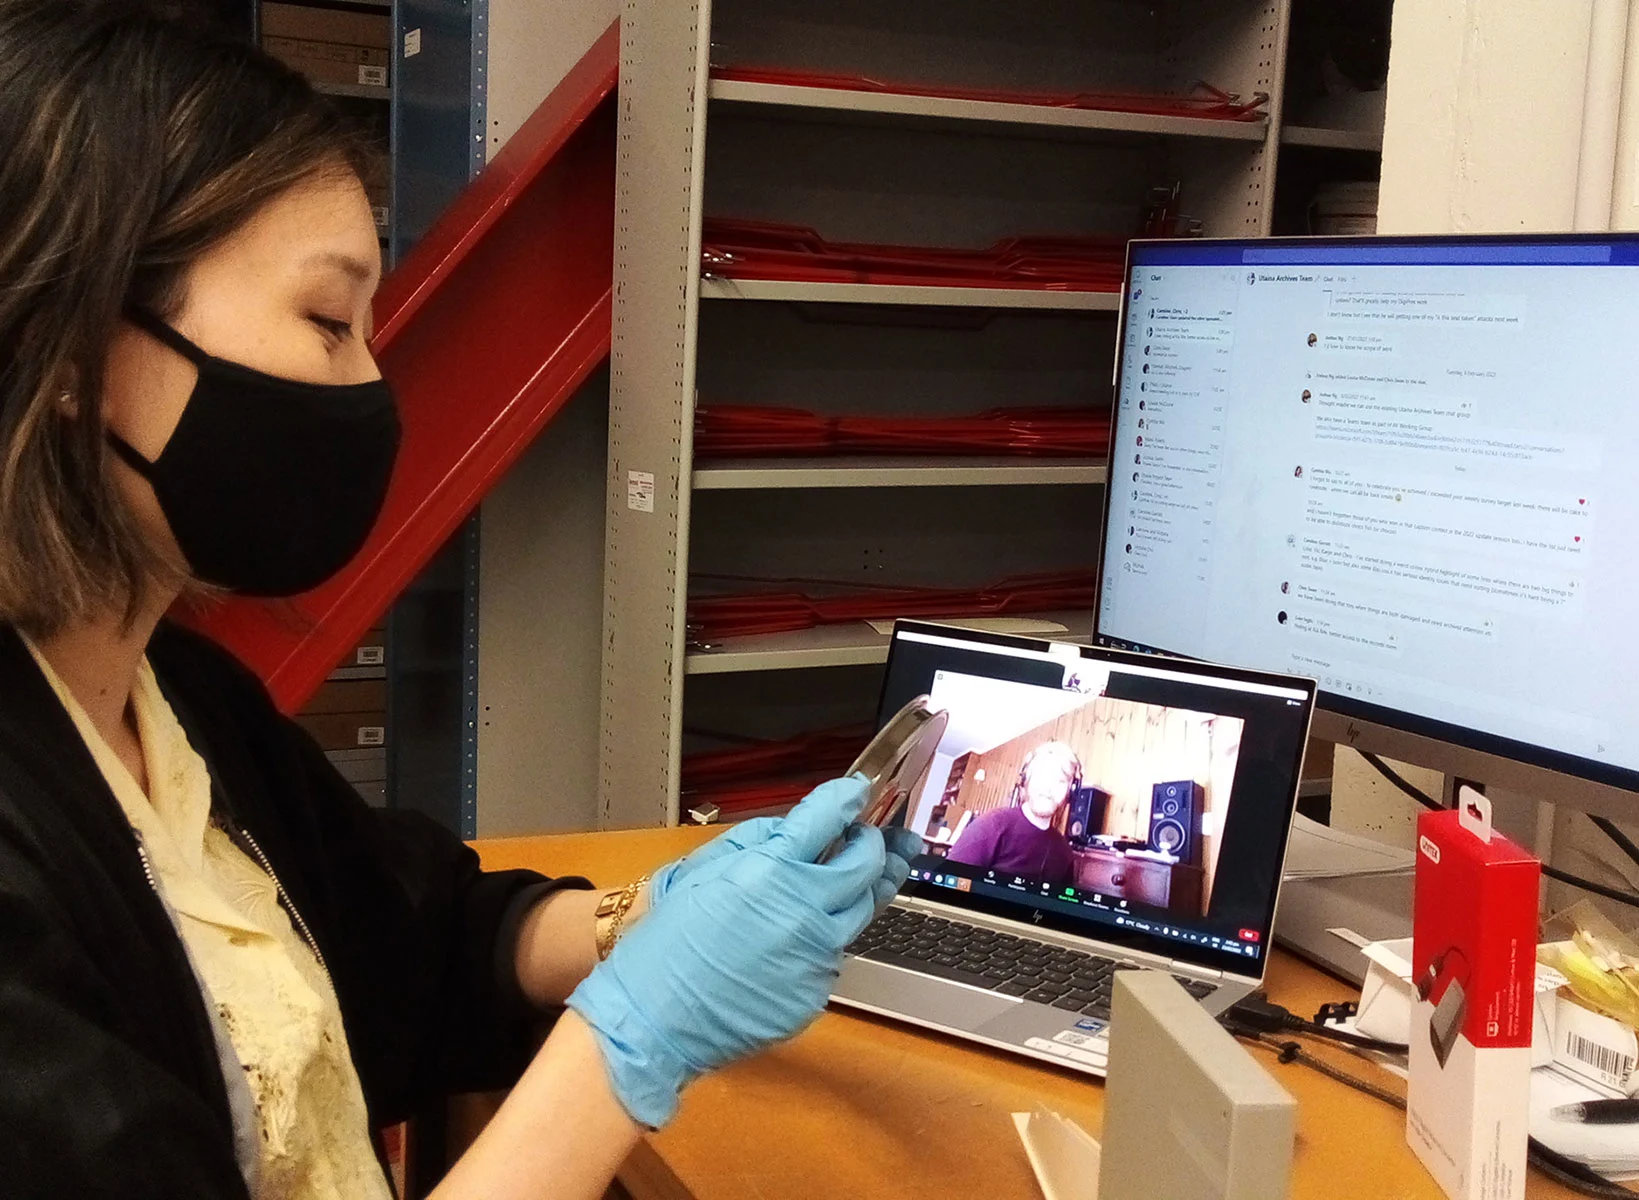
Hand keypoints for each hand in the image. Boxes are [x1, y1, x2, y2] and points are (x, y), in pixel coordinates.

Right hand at [566, 778, 886, 1126]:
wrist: (651, 1017)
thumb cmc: (665, 944)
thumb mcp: (704, 871)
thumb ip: (758, 842)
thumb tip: (797, 829)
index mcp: (770, 871)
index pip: (828, 819)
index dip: (847, 799)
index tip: (856, 793)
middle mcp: (803, 912)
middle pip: (865, 866)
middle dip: (873, 844)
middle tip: (868, 837)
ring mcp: (815, 957)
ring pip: (861, 914)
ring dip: (861, 891)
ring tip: (862, 877)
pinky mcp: (815, 993)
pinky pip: (834, 956)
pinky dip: (827, 939)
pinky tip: (806, 935)